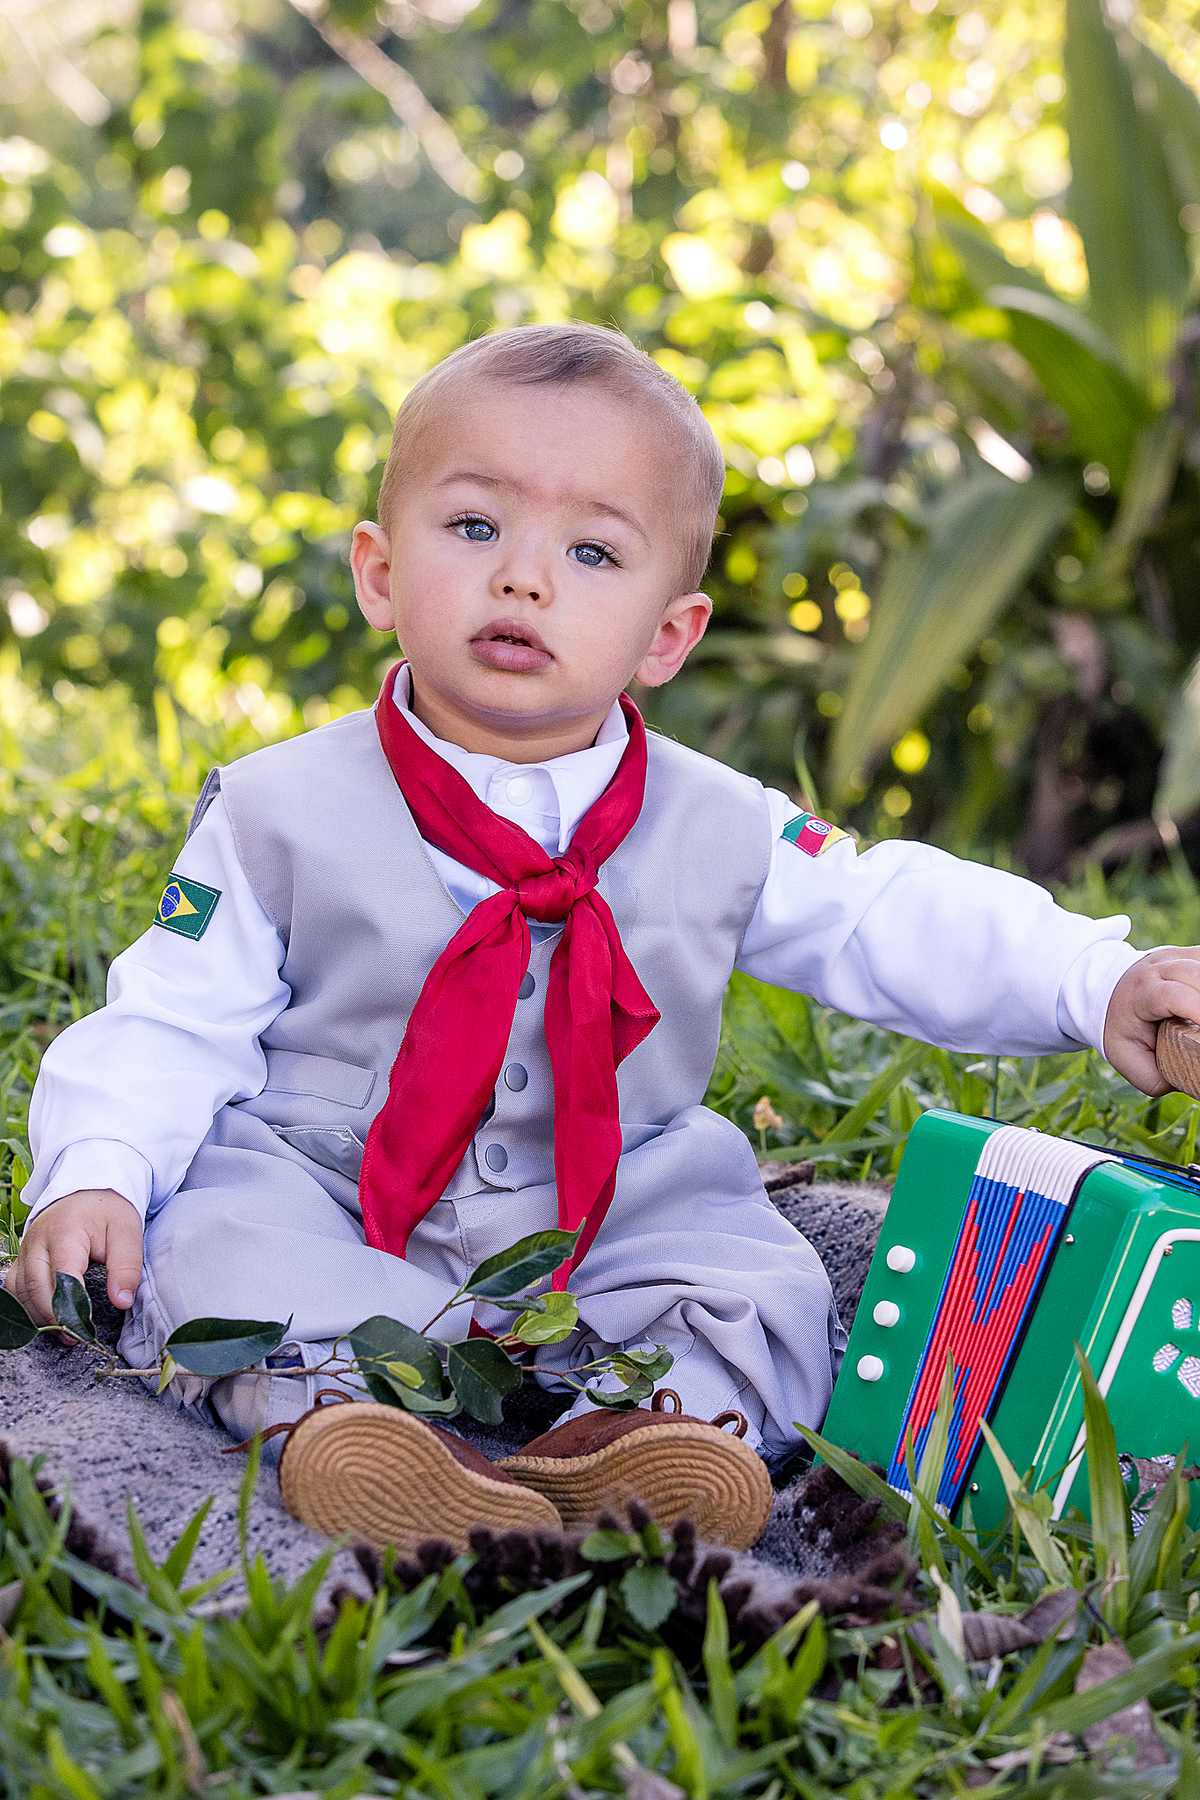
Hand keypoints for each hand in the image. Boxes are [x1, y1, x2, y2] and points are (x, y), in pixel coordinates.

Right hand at [3, 1189, 142, 1330]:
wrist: (88, 1193)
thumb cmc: (107, 1212)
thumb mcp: (128, 1232)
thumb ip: (127, 1267)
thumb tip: (122, 1301)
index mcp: (65, 1232)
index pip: (63, 1274)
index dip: (72, 1304)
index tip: (87, 1324)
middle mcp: (37, 1242)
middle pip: (36, 1288)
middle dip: (55, 1316)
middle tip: (78, 1335)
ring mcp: (25, 1251)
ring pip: (21, 1293)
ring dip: (41, 1316)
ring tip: (67, 1331)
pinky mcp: (22, 1259)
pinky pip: (15, 1290)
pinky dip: (28, 1307)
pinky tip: (49, 1317)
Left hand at [1103, 948, 1199, 1094]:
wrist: (1106, 990)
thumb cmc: (1121, 1028)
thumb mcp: (1126, 1058)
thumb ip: (1157, 1077)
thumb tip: (1193, 1084)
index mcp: (1141, 993)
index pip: (1174, 995)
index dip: (1198, 1008)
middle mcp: (1158, 968)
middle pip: (1196, 974)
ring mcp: (1176, 957)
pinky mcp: (1191, 954)